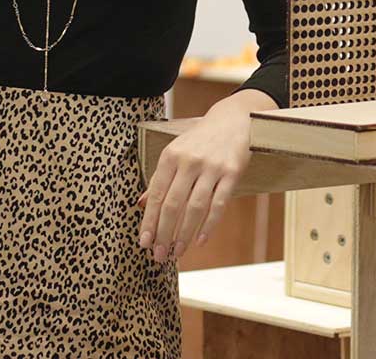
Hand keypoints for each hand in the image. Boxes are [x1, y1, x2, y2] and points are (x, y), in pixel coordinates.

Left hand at [137, 90, 271, 262]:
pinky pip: (219, 204)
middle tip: (159, 255)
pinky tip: (200, 240)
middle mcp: (189, 161)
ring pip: (195, 208)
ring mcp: (212, 167)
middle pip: (173, 204)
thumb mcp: (175, 152)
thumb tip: (141, 205)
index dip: (149, 221)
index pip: (156, 194)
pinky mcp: (232, 172)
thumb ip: (159, 178)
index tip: (144, 243)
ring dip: (185, 234)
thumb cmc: (200, 140)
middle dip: (164, 234)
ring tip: (178, 252)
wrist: (234, 119)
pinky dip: (209, 225)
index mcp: (170, 155)